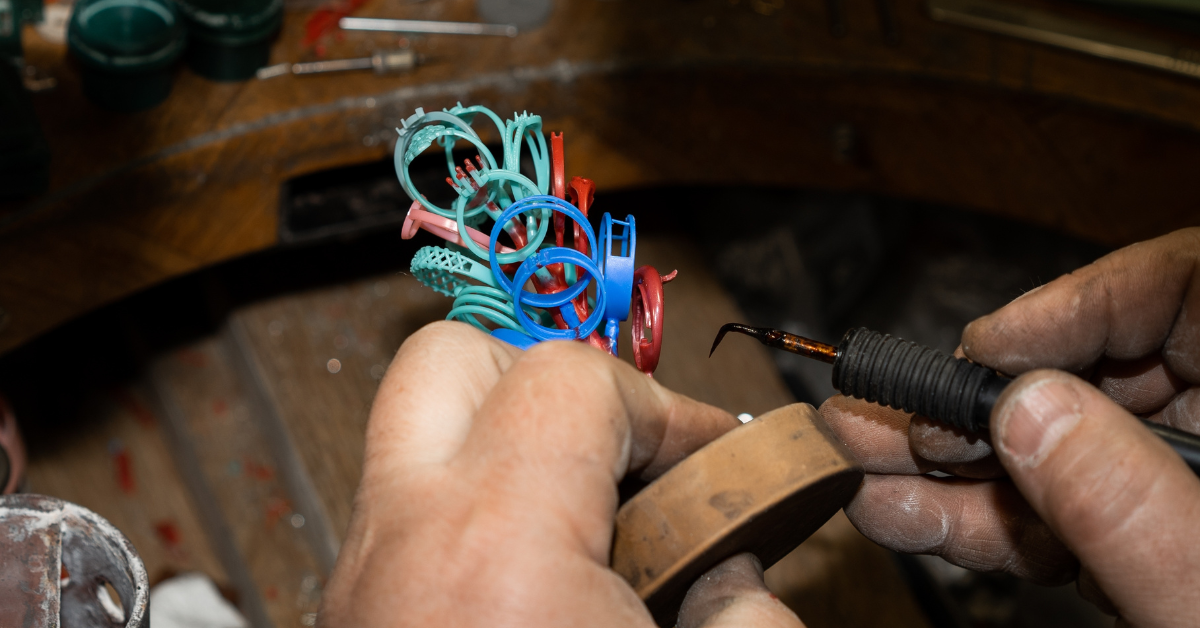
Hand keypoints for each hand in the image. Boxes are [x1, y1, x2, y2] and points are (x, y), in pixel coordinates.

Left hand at [319, 322, 804, 626]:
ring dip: (501, 441)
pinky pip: (403, 513)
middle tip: (616, 441)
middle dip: (547, 374)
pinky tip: (532, 577)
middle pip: (448, 357)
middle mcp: (404, 542)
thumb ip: (749, 618)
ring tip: (581, 508)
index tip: (713, 452)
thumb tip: (739, 578)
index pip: (572, 378)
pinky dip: (470, 512)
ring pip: (412, 433)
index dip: (665, 407)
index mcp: (499, 545)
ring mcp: (362, 578)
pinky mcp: (351, 615)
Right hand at [821, 228, 1199, 625]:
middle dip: (984, 402)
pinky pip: (1069, 515)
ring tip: (862, 466)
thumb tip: (1024, 409)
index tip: (991, 349)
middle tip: (886, 410)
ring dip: (959, 467)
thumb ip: (1135, 511)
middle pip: (1109, 373)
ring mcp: (1192, 495)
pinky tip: (906, 517)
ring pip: (1070, 450)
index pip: (1193, 287)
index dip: (1082, 303)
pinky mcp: (1157, 545)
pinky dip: (988, 523)